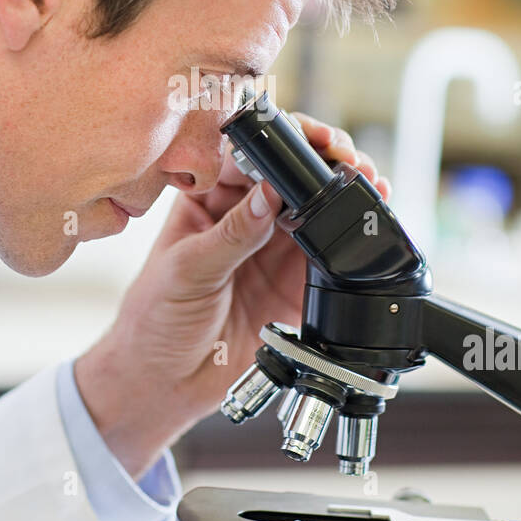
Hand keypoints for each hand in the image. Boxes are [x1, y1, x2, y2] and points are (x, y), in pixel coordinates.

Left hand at [74, 114, 389, 478]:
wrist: (167, 383)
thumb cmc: (154, 319)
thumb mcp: (186, 270)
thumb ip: (232, 233)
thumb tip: (270, 193)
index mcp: (208, 199)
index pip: (248, 152)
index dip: (278, 139)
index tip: (302, 137)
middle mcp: (247, 215)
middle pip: (293, 171)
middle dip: (324, 157)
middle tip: (345, 158)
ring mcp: (276, 247)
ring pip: (320, 205)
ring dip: (347, 189)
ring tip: (366, 183)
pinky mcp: (299, 282)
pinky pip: (334, 252)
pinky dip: (353, 236)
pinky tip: (364, 223)